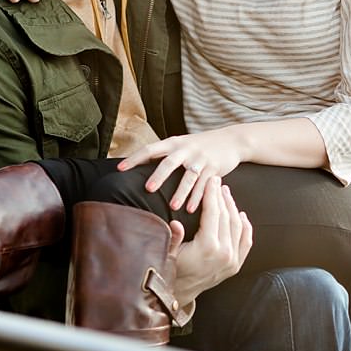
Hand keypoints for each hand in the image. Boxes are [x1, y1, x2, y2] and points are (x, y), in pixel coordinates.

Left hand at [118, 127, 243, 212]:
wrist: (230, 140)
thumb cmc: (199, 146)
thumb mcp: (181, 144)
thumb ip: (164, 154)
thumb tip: (138, 166)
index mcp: (174, 143)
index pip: (150, 149)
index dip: (135, 158)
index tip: (120, 169)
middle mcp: (186, 149)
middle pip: (170, 162)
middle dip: (159, 176)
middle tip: (148, 189)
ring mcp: (201, 159)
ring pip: (189, 176)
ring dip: (181, 192)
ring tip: (173, 206)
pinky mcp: (214, 169)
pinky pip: (204, 185)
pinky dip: (197, 198)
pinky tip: (190, 209)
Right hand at [168, 179, 252, 308]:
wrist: (180, 293)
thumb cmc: (171, 270)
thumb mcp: (167, 254)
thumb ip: (173, 238)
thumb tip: (175, 222)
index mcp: (208, 248)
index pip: (213, 213)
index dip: (212, 194)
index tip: (211, 180)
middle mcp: (224, 254)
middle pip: (226, 217)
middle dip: (222, 197)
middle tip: (218, 182)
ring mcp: (232, 260)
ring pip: (237, 226)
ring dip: (232, 207)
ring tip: (226, 193)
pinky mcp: (235, 265)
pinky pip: (246, 242)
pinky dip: (245, 226)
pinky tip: (241, 214)